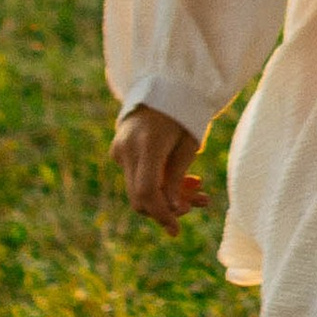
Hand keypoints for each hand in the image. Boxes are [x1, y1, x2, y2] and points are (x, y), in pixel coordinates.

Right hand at [114, 107, 206, 232]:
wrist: (163, 87)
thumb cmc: (183, 113)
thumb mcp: (188, 144)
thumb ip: (178, 177)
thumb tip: (172, 211)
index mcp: (147, 145)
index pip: (146, 192)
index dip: (161, 214)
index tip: (176, 229)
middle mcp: (127, 149)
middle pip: (139, 195)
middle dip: (166, 207)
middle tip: (195, 204)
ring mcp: (119, 150)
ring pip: (137, 188)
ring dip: (165, 195)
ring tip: (198, 190)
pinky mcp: (118, 151)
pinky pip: (136, 176)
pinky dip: (157, 182)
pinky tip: (185, 178)